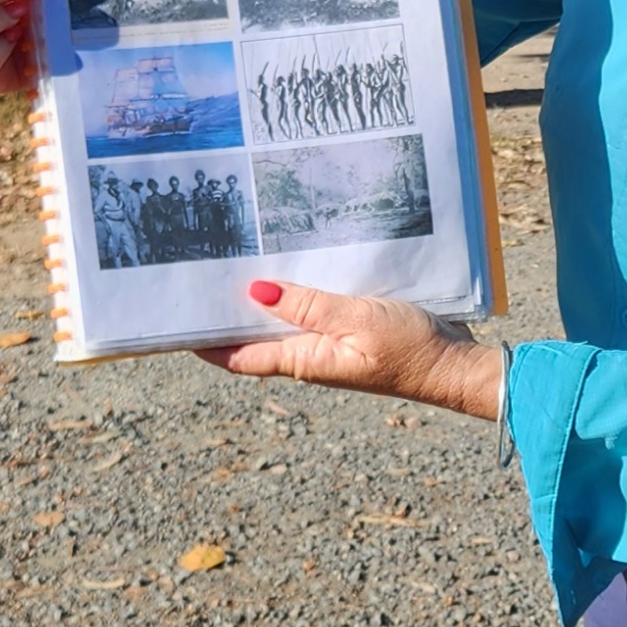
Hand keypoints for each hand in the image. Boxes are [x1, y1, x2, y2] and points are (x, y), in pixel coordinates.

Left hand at [198, 280, 502, 421]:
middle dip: (225, 312)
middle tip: (196, 273)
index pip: (238, 356)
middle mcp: (309, 355)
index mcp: (304, 360)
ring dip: (258, 298)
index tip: (171, 321)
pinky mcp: (348, 330)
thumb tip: (255, 290)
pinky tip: (289, 265)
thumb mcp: (357, 320)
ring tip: (231, 261)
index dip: (202, 342)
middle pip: (253, 337)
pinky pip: (311, 310)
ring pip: (281, 321)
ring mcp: (328, 344)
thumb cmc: (411, 349)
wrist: (455, 365)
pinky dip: (294, 291)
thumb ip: (309, 306)